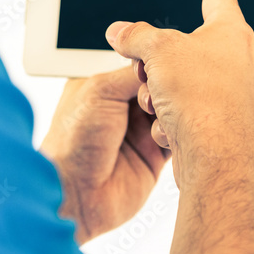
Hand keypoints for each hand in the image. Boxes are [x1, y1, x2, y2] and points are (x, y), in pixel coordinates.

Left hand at [41, 67, 169, 244]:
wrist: (75, 193)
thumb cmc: (73, 141)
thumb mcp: (100, 90)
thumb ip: (133, 73)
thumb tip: (162, 60)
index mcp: (103, 87)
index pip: (138, 65)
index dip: (153, 63)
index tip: (164, 60)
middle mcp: (122, 108)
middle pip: (159, 86)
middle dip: (164, 87)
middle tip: (156, 94)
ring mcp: (139, 132)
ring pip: (171, 110)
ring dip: (172, 110)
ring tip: (160, 115)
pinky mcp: (154, 156)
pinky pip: (178, 138)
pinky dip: (180, 133)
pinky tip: (171, 132)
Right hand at [105, 0, 253, 183]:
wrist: (217, 159)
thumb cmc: (200, 97)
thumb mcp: (158, 51)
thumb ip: (136, 36)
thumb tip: (120, 32)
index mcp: (231, 34)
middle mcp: (240, 64)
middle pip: (187, 51)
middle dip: (159, 64)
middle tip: (147, 72)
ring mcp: (236, 98)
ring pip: (181, 87)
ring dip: (160, 97)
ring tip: (160, 106)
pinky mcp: (226, 128)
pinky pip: (186, 116)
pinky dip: (172, 122)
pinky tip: (172, 132)